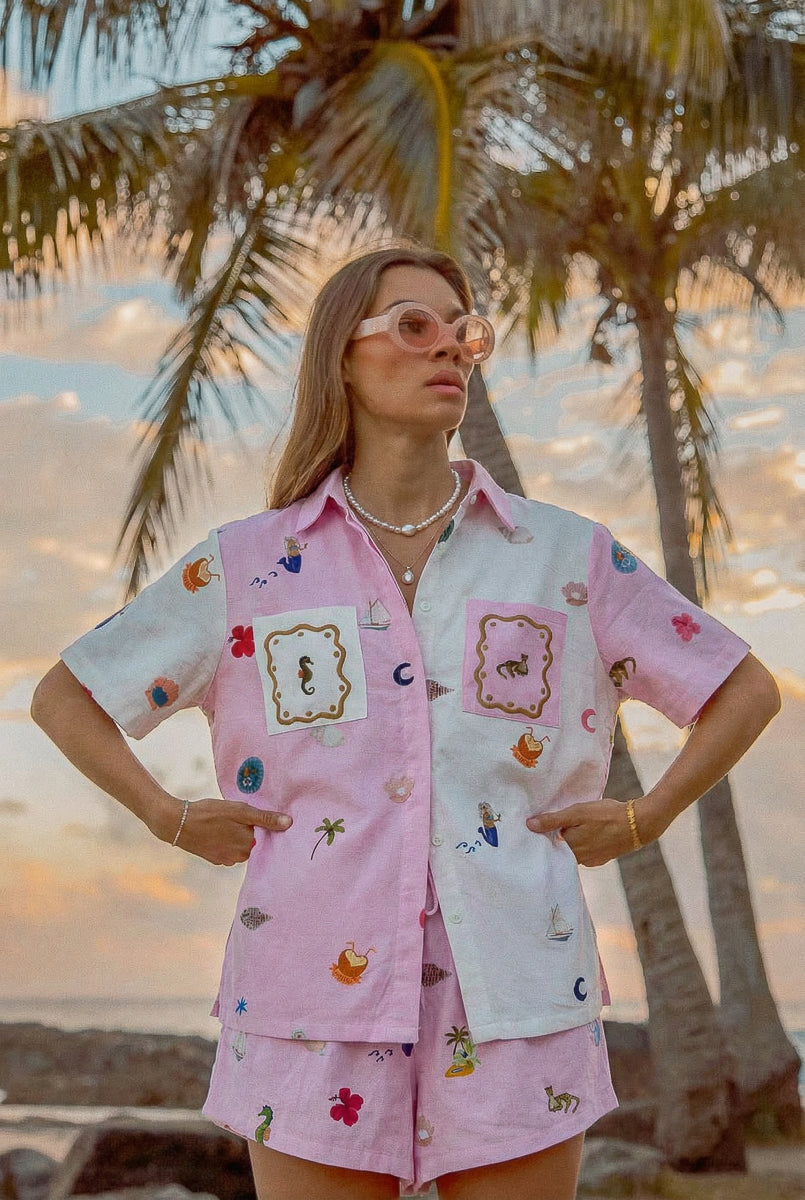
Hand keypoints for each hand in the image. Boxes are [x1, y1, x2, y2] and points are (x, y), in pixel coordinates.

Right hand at [164, 798, 291, 865]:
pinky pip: (228, 850)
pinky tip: (217, 830)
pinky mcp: (215, 860)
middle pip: (252, 841)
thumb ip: (266, 818)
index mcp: (249, 845)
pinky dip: (225, 841)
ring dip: (236, 836)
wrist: (177, 823)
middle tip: (235, 817)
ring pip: (240, 846)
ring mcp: (226, 860)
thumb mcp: (240, 811)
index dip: (261, 825)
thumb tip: (290, 823)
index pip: (264, 836)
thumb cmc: (210, 813)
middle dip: (247, 831)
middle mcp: (239, 857)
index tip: (252, 817)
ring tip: (225, 822)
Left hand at [526, 798, 640, 866]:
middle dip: (557, 839)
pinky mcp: (602, 858)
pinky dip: (584, 844)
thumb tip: (529, 825)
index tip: (538, 827)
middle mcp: (579, 859)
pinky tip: (587, 832)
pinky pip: (586, 852)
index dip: (544, 836)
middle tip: (555, 824)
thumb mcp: (577, 813)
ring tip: (572, 826)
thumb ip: (553, 820)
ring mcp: (592, 860)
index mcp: (570, 848)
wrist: (639, 824)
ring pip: (574, 851)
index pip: (548, 845)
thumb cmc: (607, 815)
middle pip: (561, 850)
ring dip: (572, 841)